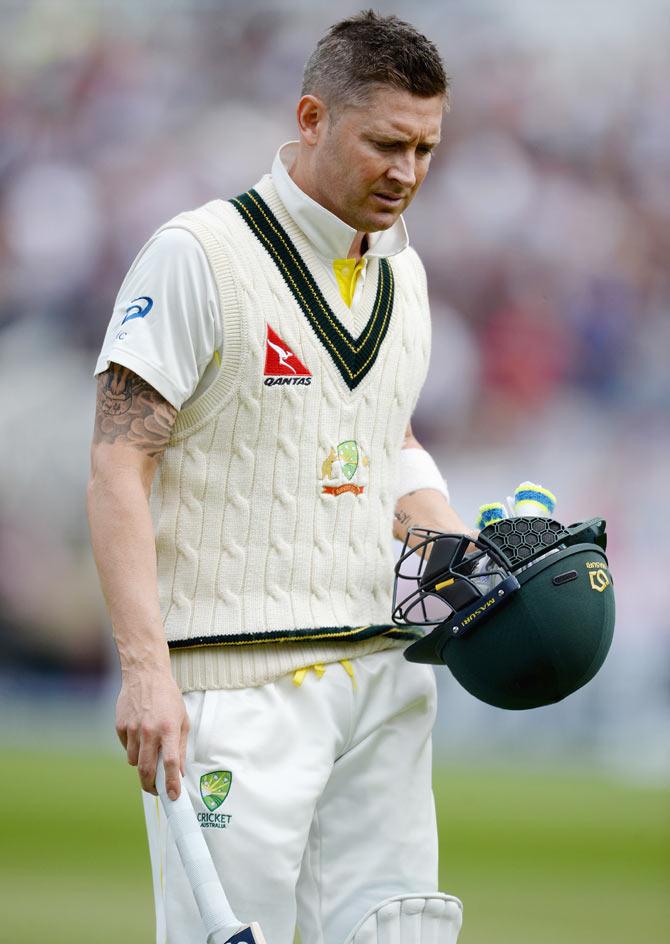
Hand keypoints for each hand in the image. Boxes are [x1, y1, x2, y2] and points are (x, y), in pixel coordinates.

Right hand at [115, 666, 188, 799]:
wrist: (146, 675)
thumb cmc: (168, 697)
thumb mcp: (182, 720)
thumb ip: (180, 747)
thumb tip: (178, 772)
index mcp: (168, 729)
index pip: (170, 763)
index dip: (171, 783)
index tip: (173, 796)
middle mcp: (149, 730)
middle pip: (146, 770)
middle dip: (150, 785)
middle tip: (155, 789)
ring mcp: (132, 729)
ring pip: (134, 761)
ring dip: (142, 764)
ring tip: (149, 750)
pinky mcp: (120, 727)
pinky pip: (126, 748)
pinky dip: (133, 748)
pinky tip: (139, 734)